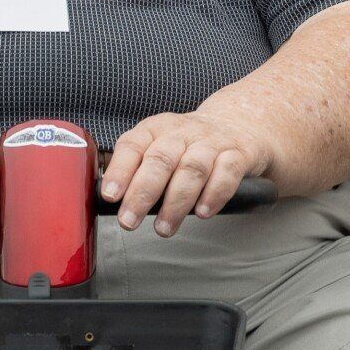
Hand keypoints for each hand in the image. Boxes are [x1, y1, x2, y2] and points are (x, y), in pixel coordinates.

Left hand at [102, 110, 269, 236]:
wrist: (239, 122)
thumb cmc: (189, 143)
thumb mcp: (161, 143)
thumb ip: (139, 166)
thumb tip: (111, 198)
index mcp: (158, 127)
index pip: (134, 144)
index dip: (120, 169)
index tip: (110, 195)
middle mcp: (183, 132)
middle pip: (161, 158)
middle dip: (142, 193)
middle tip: (129, 221)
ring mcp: (212, 142)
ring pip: (192, 168)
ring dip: (176, 201)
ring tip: (163, 227)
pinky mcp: (238, 154)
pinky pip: (227, 172)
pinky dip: (214, 194)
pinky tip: (203, 212)